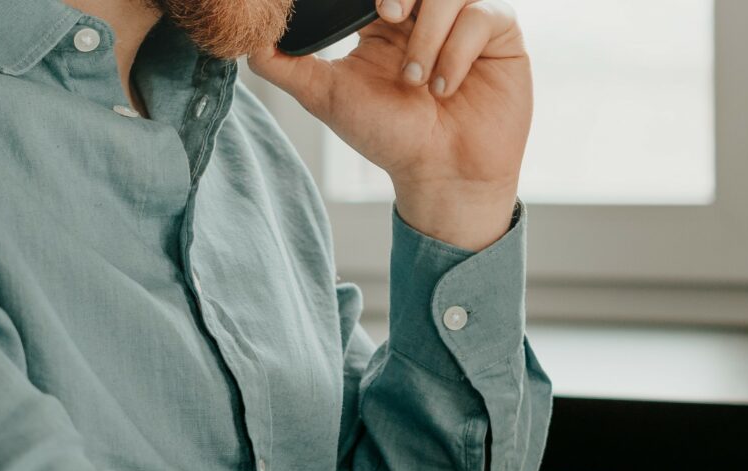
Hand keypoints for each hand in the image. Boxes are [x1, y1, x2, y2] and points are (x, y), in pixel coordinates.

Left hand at [249, 0, 528, 249]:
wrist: (442, 176)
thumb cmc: (390, 138)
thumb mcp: (327, 97)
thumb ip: (284, 65)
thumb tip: (246, 40)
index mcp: (386, 17)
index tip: (368, 8)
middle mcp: (427, 12)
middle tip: (386, 14)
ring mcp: (466, 20)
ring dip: (429, 32)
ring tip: (416, 80)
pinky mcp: (501, 35)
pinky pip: (483, 16)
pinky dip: (458, 51)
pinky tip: (444, 87)